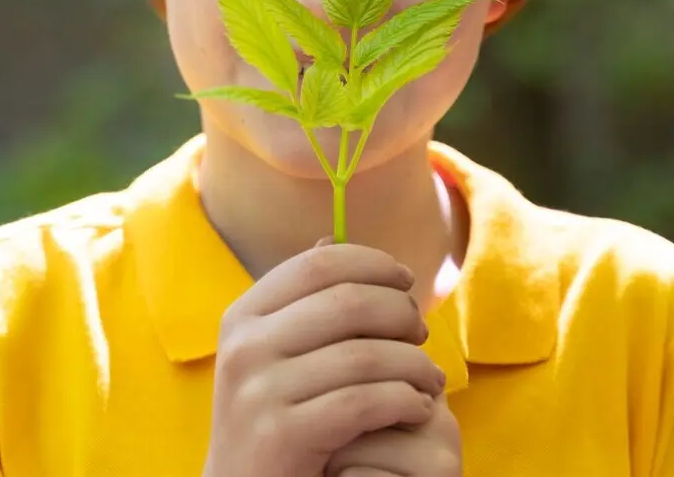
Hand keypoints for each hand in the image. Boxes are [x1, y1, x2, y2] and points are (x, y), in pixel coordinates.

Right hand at [201, 240, 445, 476]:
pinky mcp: (282, 435)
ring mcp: (259, 391)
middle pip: (348, 302)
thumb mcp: (272, 354)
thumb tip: (328, 237)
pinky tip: (417, 408)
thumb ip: (300, 302)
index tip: (405, 281)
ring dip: (414, 364)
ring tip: (430, 379)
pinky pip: (365, 402)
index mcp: (243, 317)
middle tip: (421, 333)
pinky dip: (404, 401)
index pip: (318, 264)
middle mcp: (244, 347)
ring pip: (365, 354)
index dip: (372, 264)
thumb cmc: (271, 419)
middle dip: (400, 313)